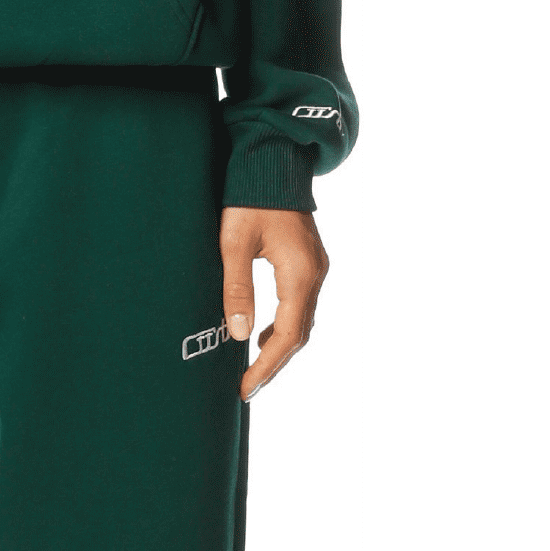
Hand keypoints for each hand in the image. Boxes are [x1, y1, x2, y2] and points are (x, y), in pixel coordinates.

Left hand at [220, 208, 326, 402]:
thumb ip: (237, 289)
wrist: (272, 162)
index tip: (245, 388)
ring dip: (280, 347)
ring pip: (302, 321)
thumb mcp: (234, 244)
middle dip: (274, 364)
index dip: (267, 367)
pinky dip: (284, 326)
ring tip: (252, 368)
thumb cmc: (249, 199)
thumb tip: (240, 336)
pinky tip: (262, 333)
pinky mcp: (309, 262)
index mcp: (299, 274)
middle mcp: (315, 274)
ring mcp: (315, 268)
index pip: (287, 336)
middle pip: (299, 334)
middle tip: (247, 388)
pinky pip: (300, 305)